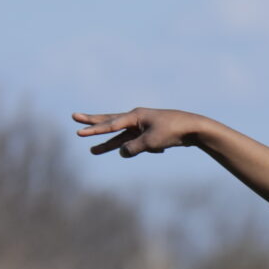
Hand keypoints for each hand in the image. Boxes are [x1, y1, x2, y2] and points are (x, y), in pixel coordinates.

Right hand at [72, 107, 217, 157]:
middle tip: (74, 119)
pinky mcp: (150, 134)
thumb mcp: (150, 142)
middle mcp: (136, 118)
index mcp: (135, 116)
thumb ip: (132, 148)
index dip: (94, 130)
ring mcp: (142, 126)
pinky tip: (160, 149)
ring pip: (121, 136)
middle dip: (92, 124)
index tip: (79, 133)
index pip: (110, 125)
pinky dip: (143, 148)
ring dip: (108, 144)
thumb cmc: (172, 132)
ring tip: (92, 151)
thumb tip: (121, 152)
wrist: (194, 128)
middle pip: (110, 122)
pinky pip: (140, 144)